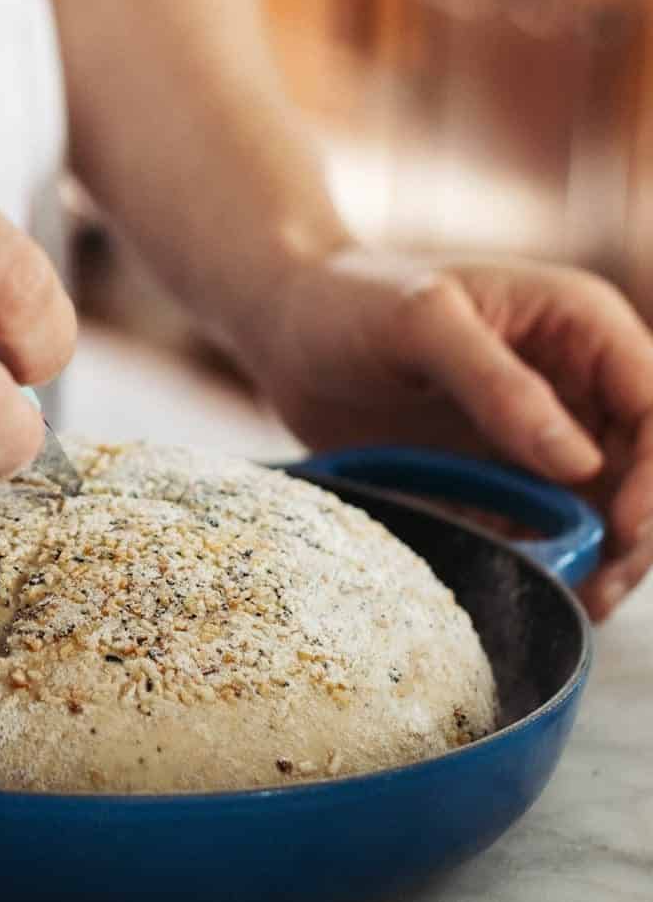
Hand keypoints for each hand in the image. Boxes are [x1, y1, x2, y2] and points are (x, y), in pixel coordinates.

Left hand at [239, 249, 652, 619]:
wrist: (285, 326)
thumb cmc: (349, 299)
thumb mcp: (420, 322)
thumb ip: (497, 384)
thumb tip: (582, 465)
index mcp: (579, 325)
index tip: (620, 531)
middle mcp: (576, 382)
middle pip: (644, 471)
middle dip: (633, 534)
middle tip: (592, 588)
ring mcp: (542, 435)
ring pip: (606, 512)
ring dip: (596, 561)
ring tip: (562, 601)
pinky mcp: (503, 478)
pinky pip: (545, 533)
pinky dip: (543, 564)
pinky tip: (516, 589)